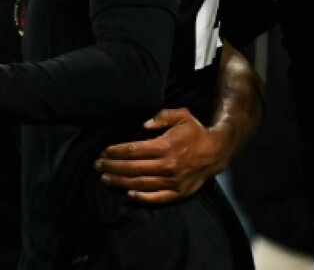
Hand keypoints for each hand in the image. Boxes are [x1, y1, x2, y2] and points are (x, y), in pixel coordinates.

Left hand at [94, 108, 229, 203]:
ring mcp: (173, 182)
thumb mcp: (181, 115)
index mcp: (165, 147)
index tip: (103, 151)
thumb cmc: (195, 131)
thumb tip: (143, 123)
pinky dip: (142, 198)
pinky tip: (128, 194)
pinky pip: (157, 198)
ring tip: (105, 178)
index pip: (133, 150)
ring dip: (120, 182)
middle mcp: (167, 166)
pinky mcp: (178, 193)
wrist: (217, 152)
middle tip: (97, 165)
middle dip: (112, 167)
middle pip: (132, 168)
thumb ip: (161, 116)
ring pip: (141, 184)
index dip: (116, 151)